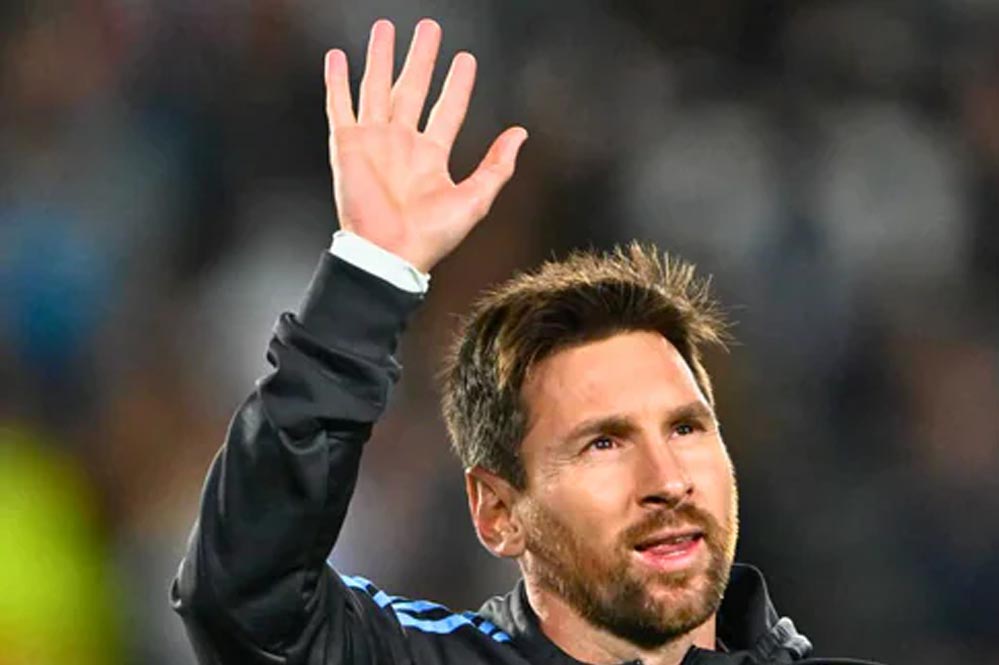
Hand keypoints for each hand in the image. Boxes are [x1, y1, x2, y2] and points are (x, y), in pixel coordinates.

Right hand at [324, 19, 527, 272]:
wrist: (391, 253)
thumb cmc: (431, 236)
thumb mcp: (476, 199)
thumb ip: (497, 166)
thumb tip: (520, 134)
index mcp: (431, 156)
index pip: (448, 109)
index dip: (458, 84)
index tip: (466, 59)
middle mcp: (402, 144)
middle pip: (413, 88)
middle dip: (421, 57)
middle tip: (429, 28)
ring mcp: (374, 142)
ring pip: (377, 88)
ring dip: (380, 57)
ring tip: (384, 28)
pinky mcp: (348, 145)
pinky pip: (340, 106)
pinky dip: (337, 82)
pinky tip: (337, 57)